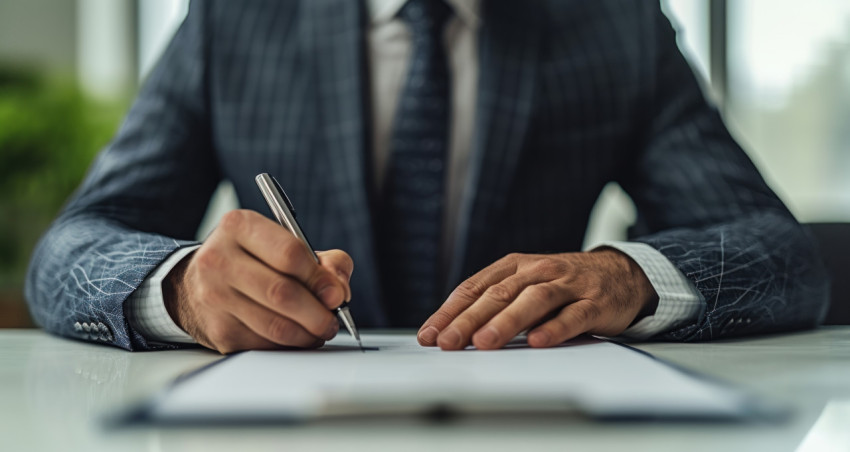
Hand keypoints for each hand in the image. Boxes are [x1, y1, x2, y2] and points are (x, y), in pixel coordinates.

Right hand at [163, 209, 352, 353]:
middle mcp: (220, 259)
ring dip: (308, 333)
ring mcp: (215, 297)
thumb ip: (324, 260)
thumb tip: (338, 290)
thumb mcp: (284, 244)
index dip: (319, 278)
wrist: (197, 284)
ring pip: (275, 326)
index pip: (289, 253)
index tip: (335, 293)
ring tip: (320, 329)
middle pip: (282, 293)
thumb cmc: (251, 260)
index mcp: (239, 227)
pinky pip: (265, 344)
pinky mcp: (218, 331)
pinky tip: (296, 336)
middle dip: (318, 312)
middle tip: (332, 319)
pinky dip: (289, 345)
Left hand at [417, 249, 657, 349]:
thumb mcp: (525, 285)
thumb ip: (495, 303)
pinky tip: (537, 342)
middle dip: (469, 320)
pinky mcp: (594, 303)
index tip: (431, 335)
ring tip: (485, 341)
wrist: (620, 274)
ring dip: (507, 322)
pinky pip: (573, 315)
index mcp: (515, 266)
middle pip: (499, 294)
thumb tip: (451, 330)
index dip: (450, 311)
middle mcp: (538, 271)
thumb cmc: (563, 285)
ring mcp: (567, 286)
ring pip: (533, 300)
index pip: (475, 288)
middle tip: (448, 342)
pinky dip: (554, 328)